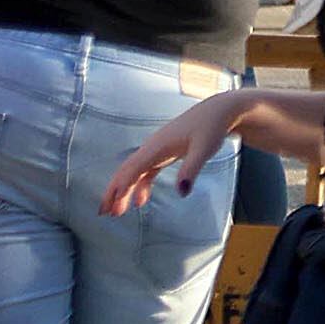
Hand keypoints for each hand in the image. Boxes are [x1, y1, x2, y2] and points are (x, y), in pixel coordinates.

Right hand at [103, 92, 238, 216]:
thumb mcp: (204, 149)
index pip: (133, 169)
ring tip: (116, 211)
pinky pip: (146, 171)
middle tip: (104, 212)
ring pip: (134, 172)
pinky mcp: (165, 152)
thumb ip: (191, 169)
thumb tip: (182, 192)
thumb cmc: (211, 127)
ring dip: (124, 190)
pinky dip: (140, 185)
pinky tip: (140, 201)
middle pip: (126, 171)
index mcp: (157, 146)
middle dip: (114, 191)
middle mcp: (152, 147)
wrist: (220, 111)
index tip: (112, 206)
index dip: (121, 187)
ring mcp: (157, 149)